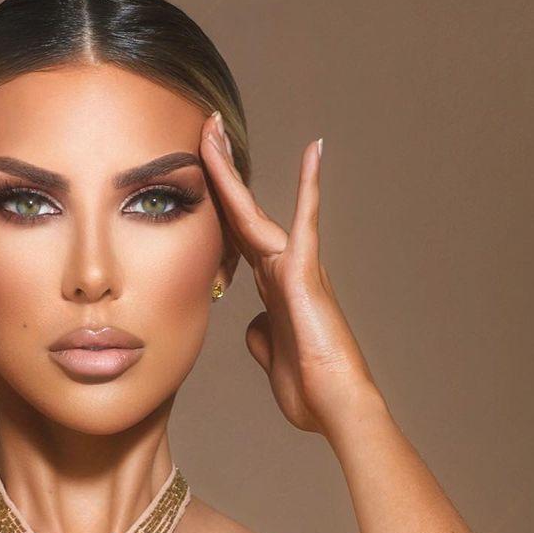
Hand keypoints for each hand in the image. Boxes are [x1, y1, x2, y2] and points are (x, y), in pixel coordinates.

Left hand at [201, 116, 381, 435]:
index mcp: (271, 290)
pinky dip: (309, 187)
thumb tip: (255, 324)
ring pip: (253, 211)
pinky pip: (306, 222)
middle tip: (204, 128)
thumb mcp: (271, 357)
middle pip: (240, 212)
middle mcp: (282, 271)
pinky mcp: (306, 274)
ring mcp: (294, 268)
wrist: (333, 404)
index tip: (201, 173)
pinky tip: (314, 151)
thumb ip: (261, 335)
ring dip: (231, 170)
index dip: (218, 206)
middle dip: (220, 171)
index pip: (236, 238)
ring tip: (215, 129)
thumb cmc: (308, 389)